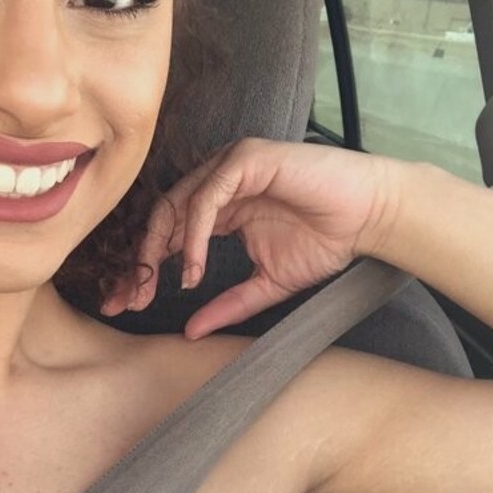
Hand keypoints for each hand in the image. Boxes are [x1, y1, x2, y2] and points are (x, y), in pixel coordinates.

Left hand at [101, 137, 403, 338]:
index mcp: (218, 209)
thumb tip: (190, 333)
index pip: (167, 235)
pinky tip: (194, 266)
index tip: (125, 305)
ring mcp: (230, 167)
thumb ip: (228, 304)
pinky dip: (194, 233)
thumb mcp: (266, 285)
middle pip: (160, 218)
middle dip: (138, 261)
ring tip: (163, 287)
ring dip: (162, 248)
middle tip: (127, 299)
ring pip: (176, 203)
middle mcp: (217, 183)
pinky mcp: (246, 159)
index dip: (143, 269)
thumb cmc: (325, 242)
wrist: (368, 217)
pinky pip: (207, 196)